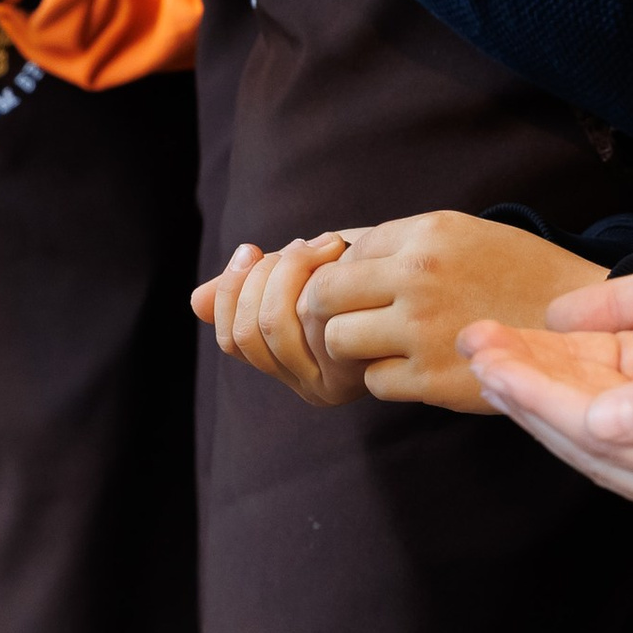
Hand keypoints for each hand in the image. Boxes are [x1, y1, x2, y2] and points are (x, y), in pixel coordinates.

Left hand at [190, 215, 608, 412]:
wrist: (586, 325)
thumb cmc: (506, 274)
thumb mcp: (448, 234)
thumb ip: (372, 243)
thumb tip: (283, 253)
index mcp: (421, 233)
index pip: (329, 257)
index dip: (327, 279)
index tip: (352, 293)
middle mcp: (419, 276)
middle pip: (316, 300)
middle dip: (321, 316)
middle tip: (355, 323)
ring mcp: (428, 329)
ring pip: (336, 343)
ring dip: (351, 351)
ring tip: (391, 344)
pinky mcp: (439, 379)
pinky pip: (373, 384)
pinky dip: (386, 381)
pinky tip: (421, 368)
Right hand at [194, 236, 369, 406]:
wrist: (435, 274)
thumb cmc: (369, 274)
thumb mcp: (305, 278)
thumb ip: (251, 291)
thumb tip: (196, 302)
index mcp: (293, 370)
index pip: (232, 339)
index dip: (232, 289)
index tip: (251, 250)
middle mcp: (308, 388)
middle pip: (247, 332)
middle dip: (261, 274)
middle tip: (300, 244)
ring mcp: (329, 385)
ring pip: (271, 323)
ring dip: (289, 269)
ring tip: (322, 244)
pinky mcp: (355, 368)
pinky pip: (311, 318)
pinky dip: (318, 275)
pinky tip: (342, 255)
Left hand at [463, 319, 632, 528]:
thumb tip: (599, 415)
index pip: (595, 431)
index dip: (535, 390)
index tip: (486, 353)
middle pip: (589, 449)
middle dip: (528, 400)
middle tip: (474, 352)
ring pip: (606, 454)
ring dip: (552, 411)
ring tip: (503, 368)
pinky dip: (592, 422)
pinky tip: (566, 395)